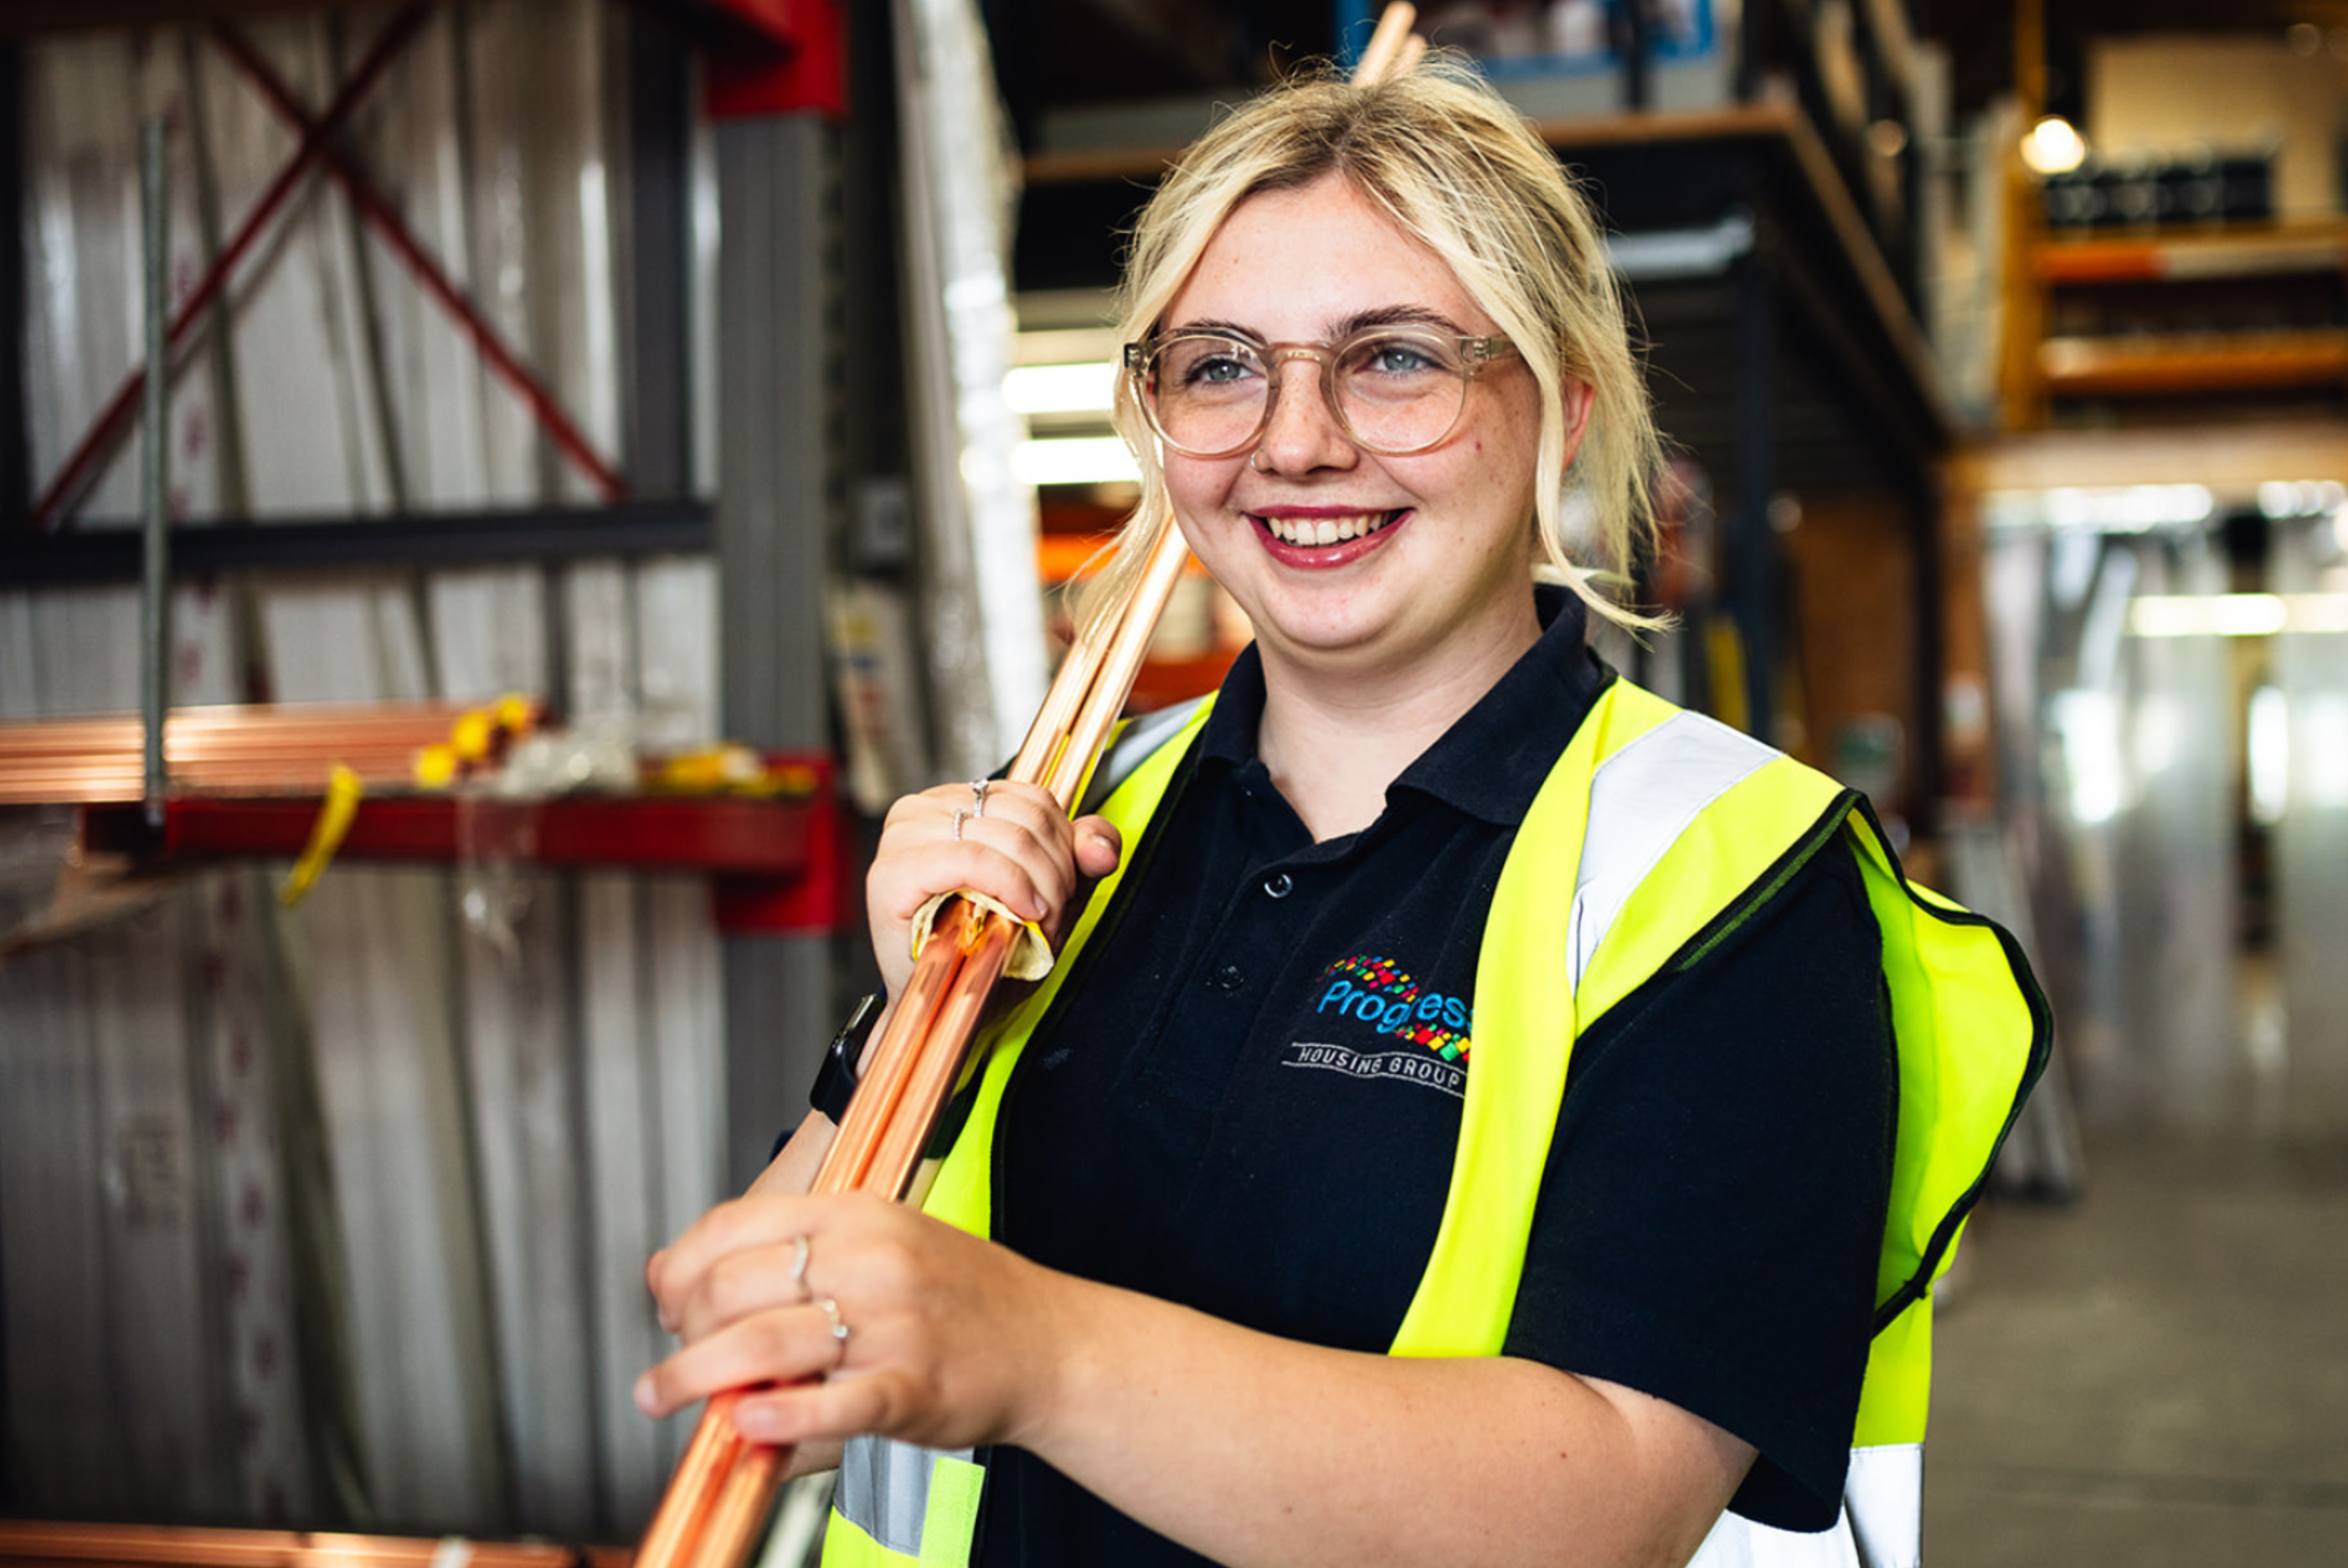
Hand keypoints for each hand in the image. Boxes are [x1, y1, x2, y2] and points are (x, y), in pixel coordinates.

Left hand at [636, 1191, 1077, 1453]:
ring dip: (695, 1377)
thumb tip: (679, 1283)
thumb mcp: (880, 1244)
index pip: (733, 1225)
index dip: (679, 1268)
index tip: (664, 1302)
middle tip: (668, 1368)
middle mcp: (871, 1259)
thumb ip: (793, 1256)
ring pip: (764, 1342)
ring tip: (663, 1398)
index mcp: (857, 1214)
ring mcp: (894, 1323)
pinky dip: (779, 1414)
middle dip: (680, 1332)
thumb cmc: (955, 1297)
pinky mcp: (912, 1387)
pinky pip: (831, 1401)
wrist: (1046, 1343)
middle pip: (733, 1286)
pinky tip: (745, 1423)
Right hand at [866, 779, 1121, 998]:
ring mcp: (902, 836)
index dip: (1065, 847)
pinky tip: (1021, 913)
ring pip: (1005, 836)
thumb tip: (1102, 849)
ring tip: (1037, 924)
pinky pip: (970, 859)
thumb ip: (1078, 861)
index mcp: (955, 802)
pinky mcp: (892, 871)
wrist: (939, 1007)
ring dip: (1039, 887)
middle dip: (1056, 874)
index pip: (1034, 801)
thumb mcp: (1046, 896)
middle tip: (1053, 918)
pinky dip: (1008, 886)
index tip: (1065, 894)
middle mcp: (922, 809)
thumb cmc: (983, 951)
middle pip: (1025, 818)